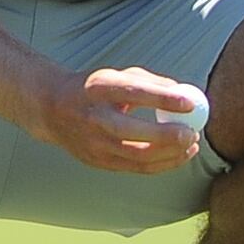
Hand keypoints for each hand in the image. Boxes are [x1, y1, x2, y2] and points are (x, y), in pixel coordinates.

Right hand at [49, 67, 209, 174]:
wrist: (51, 109)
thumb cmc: (93, 89)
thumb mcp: (115, 75)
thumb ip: (150, 82)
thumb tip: (186, 94)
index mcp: (97, 89)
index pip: (132, 93)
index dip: (162, 98)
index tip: (190, 102)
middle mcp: (92, 117)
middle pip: (133, 132)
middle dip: (167, 136)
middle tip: (192, 133)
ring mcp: (93, 144)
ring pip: (137, 156)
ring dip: (170, 154)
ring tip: (192, 144)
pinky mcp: (98, 162)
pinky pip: (137, 168)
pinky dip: (162, 164)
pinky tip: (179, 155)